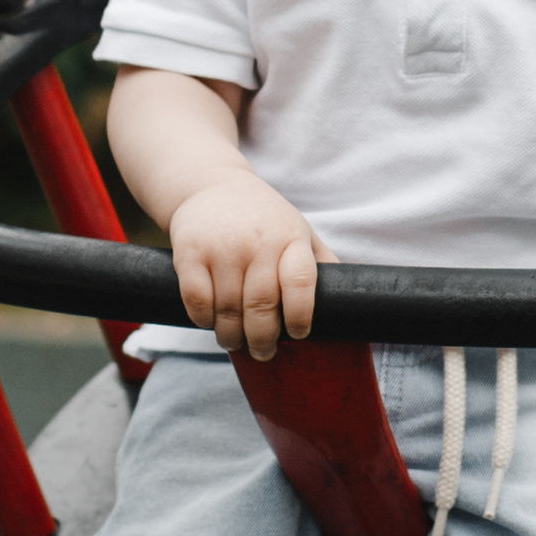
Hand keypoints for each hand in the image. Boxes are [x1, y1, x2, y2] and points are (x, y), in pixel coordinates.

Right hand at [168, 171, 320, 362]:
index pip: (300, 283)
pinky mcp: (190, 252)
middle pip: (261, 305)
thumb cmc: (263, 217)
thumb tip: (346, 303)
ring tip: (235, 342)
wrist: (210, 184)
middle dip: (263, 339)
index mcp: (291, 237)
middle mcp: (257, 241)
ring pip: (228, 309)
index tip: (298, 334)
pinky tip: (210, 322)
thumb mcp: (297, 229)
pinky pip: (196, 300)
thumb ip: (320, 261)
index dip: (300, 316)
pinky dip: (203, 319)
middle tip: (263, 352)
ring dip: (231, 336)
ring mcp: (222, 247)